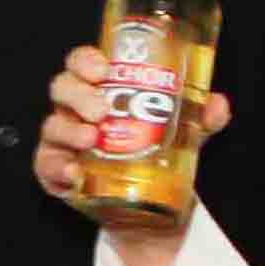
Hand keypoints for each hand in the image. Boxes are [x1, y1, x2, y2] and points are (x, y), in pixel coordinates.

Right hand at [32, 42, 231, 265]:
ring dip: (69, 129)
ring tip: (90, 138)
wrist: (146, 205)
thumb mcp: (182, 133)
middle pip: (62, 88)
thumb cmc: (155, 153)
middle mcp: (76, 111)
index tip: (101, 67)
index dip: (85, 60)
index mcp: (100, 90)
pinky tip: (74, 172)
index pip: (83, 64)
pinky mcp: (57, 172)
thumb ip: (199, 117)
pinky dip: (57, 167)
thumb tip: (217, 104)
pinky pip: (47, 166)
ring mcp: (64, 141)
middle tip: (101, 109)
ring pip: (53, 125)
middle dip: (78, 95)